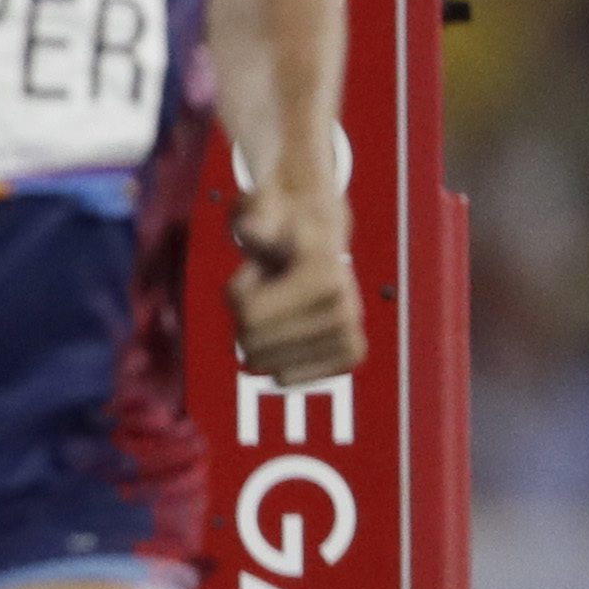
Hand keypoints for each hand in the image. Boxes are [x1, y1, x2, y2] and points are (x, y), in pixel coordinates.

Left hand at [229, 172, 365, 386]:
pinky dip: (278, 356)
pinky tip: (292, 328)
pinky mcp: (351, 354)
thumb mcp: (265, 210)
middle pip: (252, 346)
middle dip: (247, 316)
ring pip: (266, 364)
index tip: (258, 269)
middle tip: (269, 287)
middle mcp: (345, 308)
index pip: (247, 317)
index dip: (238, 291)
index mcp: (325, 276)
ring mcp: (351, 334)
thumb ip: (257, 218)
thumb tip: (249, 227)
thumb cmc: (281, 225)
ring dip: (263, 334)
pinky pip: (289, 378)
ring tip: (282, 302)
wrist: (319, 236)